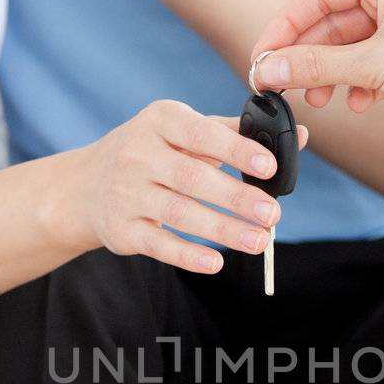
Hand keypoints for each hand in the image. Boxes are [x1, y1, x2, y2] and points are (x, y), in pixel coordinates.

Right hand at [54, 99, 307, 274]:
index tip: (270, 167)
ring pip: (178, 213)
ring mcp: (126, 193)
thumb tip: (299, 134)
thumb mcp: (183, 131)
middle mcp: (138, 154)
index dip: (236, 150)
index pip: (200, 132)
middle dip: (236, 198)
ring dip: (222, 229)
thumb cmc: (152, 153)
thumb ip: (237, 133)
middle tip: (274, 214)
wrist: (84, 186)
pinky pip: (158, 244)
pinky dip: (187, 254)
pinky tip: (217, 262)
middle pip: (192, 177)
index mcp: (160, 121)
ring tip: (260, 241)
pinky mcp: (122, 230)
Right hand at [250, 0, 383, 136]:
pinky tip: (360, 104)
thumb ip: (314, 65)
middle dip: (307, 56)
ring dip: (332, 74)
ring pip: (352, 45)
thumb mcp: (371, 64)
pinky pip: (373, 61)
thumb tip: (267, 70)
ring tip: (322, 102)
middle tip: (284, 86)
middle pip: (332, 21)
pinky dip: (360, 82)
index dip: (284, 26)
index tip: (262, 57)